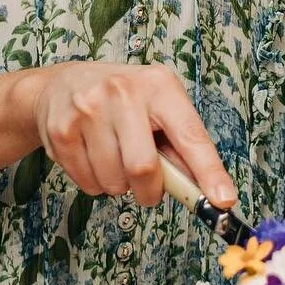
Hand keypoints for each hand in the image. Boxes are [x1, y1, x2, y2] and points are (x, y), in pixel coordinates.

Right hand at [30, 61, 237, 208]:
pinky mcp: (61, 130)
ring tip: (115, 159)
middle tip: (148, 188)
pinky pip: (88, 184)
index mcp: (159, 85)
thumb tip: (209, 190)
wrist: (62, 84)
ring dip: (119, 186)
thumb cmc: (121, 99)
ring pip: (114, 181)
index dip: (209, 172)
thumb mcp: (158, 106)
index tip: (223, 200)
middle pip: (144, 168)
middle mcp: (123, 92)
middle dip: (150, 191)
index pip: (190, 135)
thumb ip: (181, 146)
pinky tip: (93, 157)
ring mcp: (88, 110)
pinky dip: (96, 184)